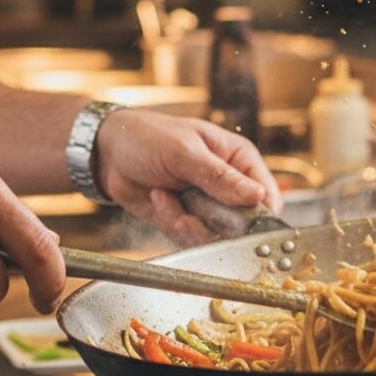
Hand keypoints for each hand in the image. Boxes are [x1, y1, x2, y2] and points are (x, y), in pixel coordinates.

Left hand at [95, 110, 281, 245]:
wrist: (109, 153)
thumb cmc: (148, 137)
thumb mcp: (184, 152)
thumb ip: (219, 177)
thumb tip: (257, 195)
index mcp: (238, 159)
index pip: (266, 194)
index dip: (260, 214)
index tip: (241, 225)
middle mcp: (228, 184)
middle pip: (242, 223)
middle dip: (213, 223)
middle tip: (189, 210)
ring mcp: (208, 204)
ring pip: (215, 235)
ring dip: (188, 223)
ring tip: (167, 198)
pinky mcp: (188, 219)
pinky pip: (190, 237)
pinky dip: (172, 224)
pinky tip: (160, 201)